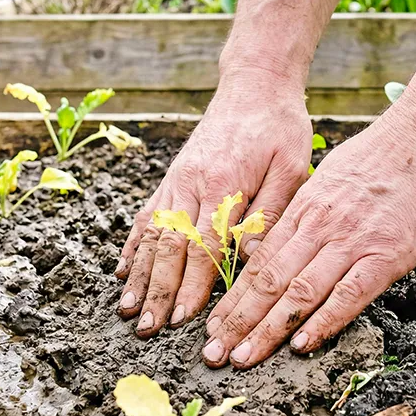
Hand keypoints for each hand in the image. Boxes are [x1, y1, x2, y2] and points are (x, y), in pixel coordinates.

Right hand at [116, 71, 311, 336]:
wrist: (254, 86)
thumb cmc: (279, 128)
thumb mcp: (292, 167)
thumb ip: (270, 212)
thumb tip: (250, 257)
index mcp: (224, 185)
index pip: (204, 246)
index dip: (192, 284)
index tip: (185, 318)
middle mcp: (192, 185)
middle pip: (170, 247)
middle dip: (158, 291)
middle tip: (148, 328)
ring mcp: (177, 182)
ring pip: (151, 235)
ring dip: (139, 276)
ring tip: (129, 310)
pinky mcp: (172, 178)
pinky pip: (147, 216)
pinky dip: (133, 246)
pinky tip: (123, 271)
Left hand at [200, 95, 415, 368]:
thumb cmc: (390, 153)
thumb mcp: (336, 175)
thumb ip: (312, 211)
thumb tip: (291, 238)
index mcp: (307, 208)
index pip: (260, 261)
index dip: (234, 297)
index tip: (214, 324)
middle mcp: (320, 227)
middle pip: (268, 281)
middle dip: (236, 321)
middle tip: (212, 352)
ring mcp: (352, 242)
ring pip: (298, 292)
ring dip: (266, 330)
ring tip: (241, 358)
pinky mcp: (387, 255)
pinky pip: (348, 295)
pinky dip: (322, 322)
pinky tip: (300, 345)